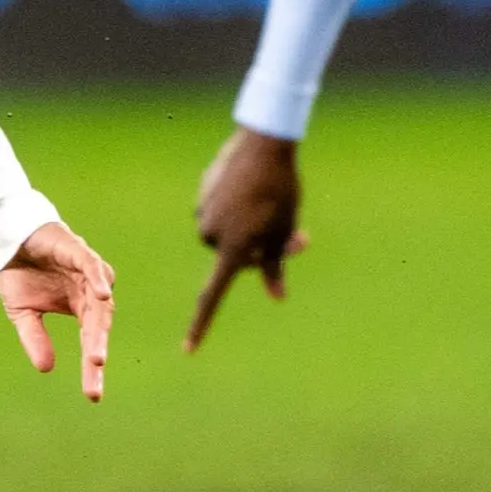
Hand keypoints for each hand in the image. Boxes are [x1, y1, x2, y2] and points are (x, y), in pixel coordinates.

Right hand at [0, 221, 115, 401]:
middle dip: (95, 354)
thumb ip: (35, 338)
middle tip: (95, 377)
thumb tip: (46, 369)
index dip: (91, 369)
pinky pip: (94, 268)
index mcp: (81, 308)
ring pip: (100, 303)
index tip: (93, 396)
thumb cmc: (20, 273)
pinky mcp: (80, 252)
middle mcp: (91, 293)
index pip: (91, 342)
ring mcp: (88, 273)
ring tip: (96, 355)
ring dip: (99, 328)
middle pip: (99, 328)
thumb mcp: (23, 313)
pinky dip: (99, 281)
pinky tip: (101, 297)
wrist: (9, 237)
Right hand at [186, 126, 305, 350]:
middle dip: (263, 251)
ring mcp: (203, 212)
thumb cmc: (281, 189)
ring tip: (277, 205)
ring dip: (251, 228)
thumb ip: (276, 265)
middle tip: (302, 238)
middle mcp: (210, 235)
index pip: (212, 296)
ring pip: (229, 233)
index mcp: (231, 249)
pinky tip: (256, 188)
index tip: (189, 350)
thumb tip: (276, 297)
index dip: (201, 325)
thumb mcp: (285, 230)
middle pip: (236, 257)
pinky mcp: (203, 193)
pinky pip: (221, 210)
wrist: (263, 142)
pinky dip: (238, 207)